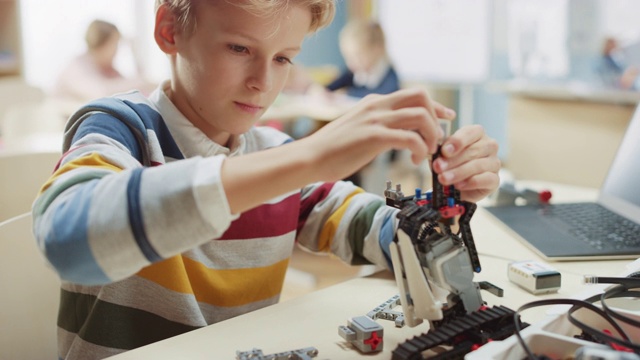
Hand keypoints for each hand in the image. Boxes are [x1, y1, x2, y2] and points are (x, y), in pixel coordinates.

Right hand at [304, 87, 454, 181]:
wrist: (309, 157)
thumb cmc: (330, 150)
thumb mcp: (356, 129)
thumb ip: (375, 125)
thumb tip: (392, 134)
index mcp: (374, 103)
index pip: (413, 94)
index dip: (435, 106)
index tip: (447, 118)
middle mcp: (377, 106)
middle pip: (421, 96)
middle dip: (436, 117)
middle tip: (436, 140)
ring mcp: (375, 119)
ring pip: (421, 116)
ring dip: (431, 136)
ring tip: (426, 153)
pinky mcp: (374, 136)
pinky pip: (410, 138)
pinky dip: (420, 149)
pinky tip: (414, 160)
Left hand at [431, 125, 500, 201]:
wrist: (457, 187)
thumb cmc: (451, 165)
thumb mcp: (443, 156)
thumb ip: (441, 152)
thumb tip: (436, 154)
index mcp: (476, 134)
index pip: (471, 132)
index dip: (457, 141)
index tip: (444, 151)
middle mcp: (489, 146)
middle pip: (473, 150)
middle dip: (453, 160)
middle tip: (438, 168)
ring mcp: (494, 162)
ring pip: (478, 165)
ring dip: (458, 172)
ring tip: (444, 178)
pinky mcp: (495, 179)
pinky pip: (486, 179)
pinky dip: (470, 182)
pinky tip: (458, 185)